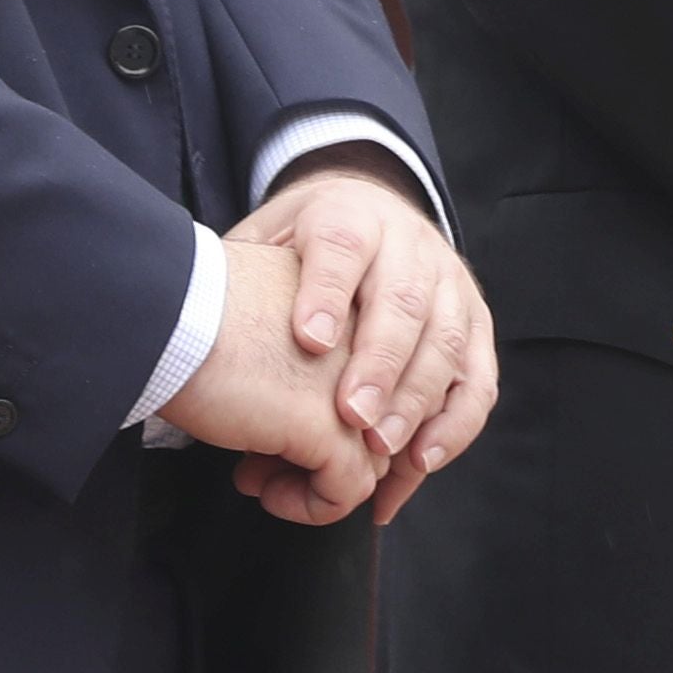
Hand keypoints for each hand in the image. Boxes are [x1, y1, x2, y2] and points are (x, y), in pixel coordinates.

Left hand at [249, 151, 494, 508]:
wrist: (369, 210)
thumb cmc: (304, 246)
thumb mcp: (268, 240)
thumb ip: (245, 280)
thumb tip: (194, 326)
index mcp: (350, 217)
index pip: (341, 247)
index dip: (325, 293)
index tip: (308, 341)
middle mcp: (409, 246)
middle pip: (403, 301)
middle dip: (380, 363)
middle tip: (352, 418)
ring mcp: (450, 284)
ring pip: (446, 341)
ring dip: (417, 401)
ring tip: (381, 449)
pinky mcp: (475, 323)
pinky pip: (477, 378)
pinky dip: (455, 424)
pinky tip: (419, 462)